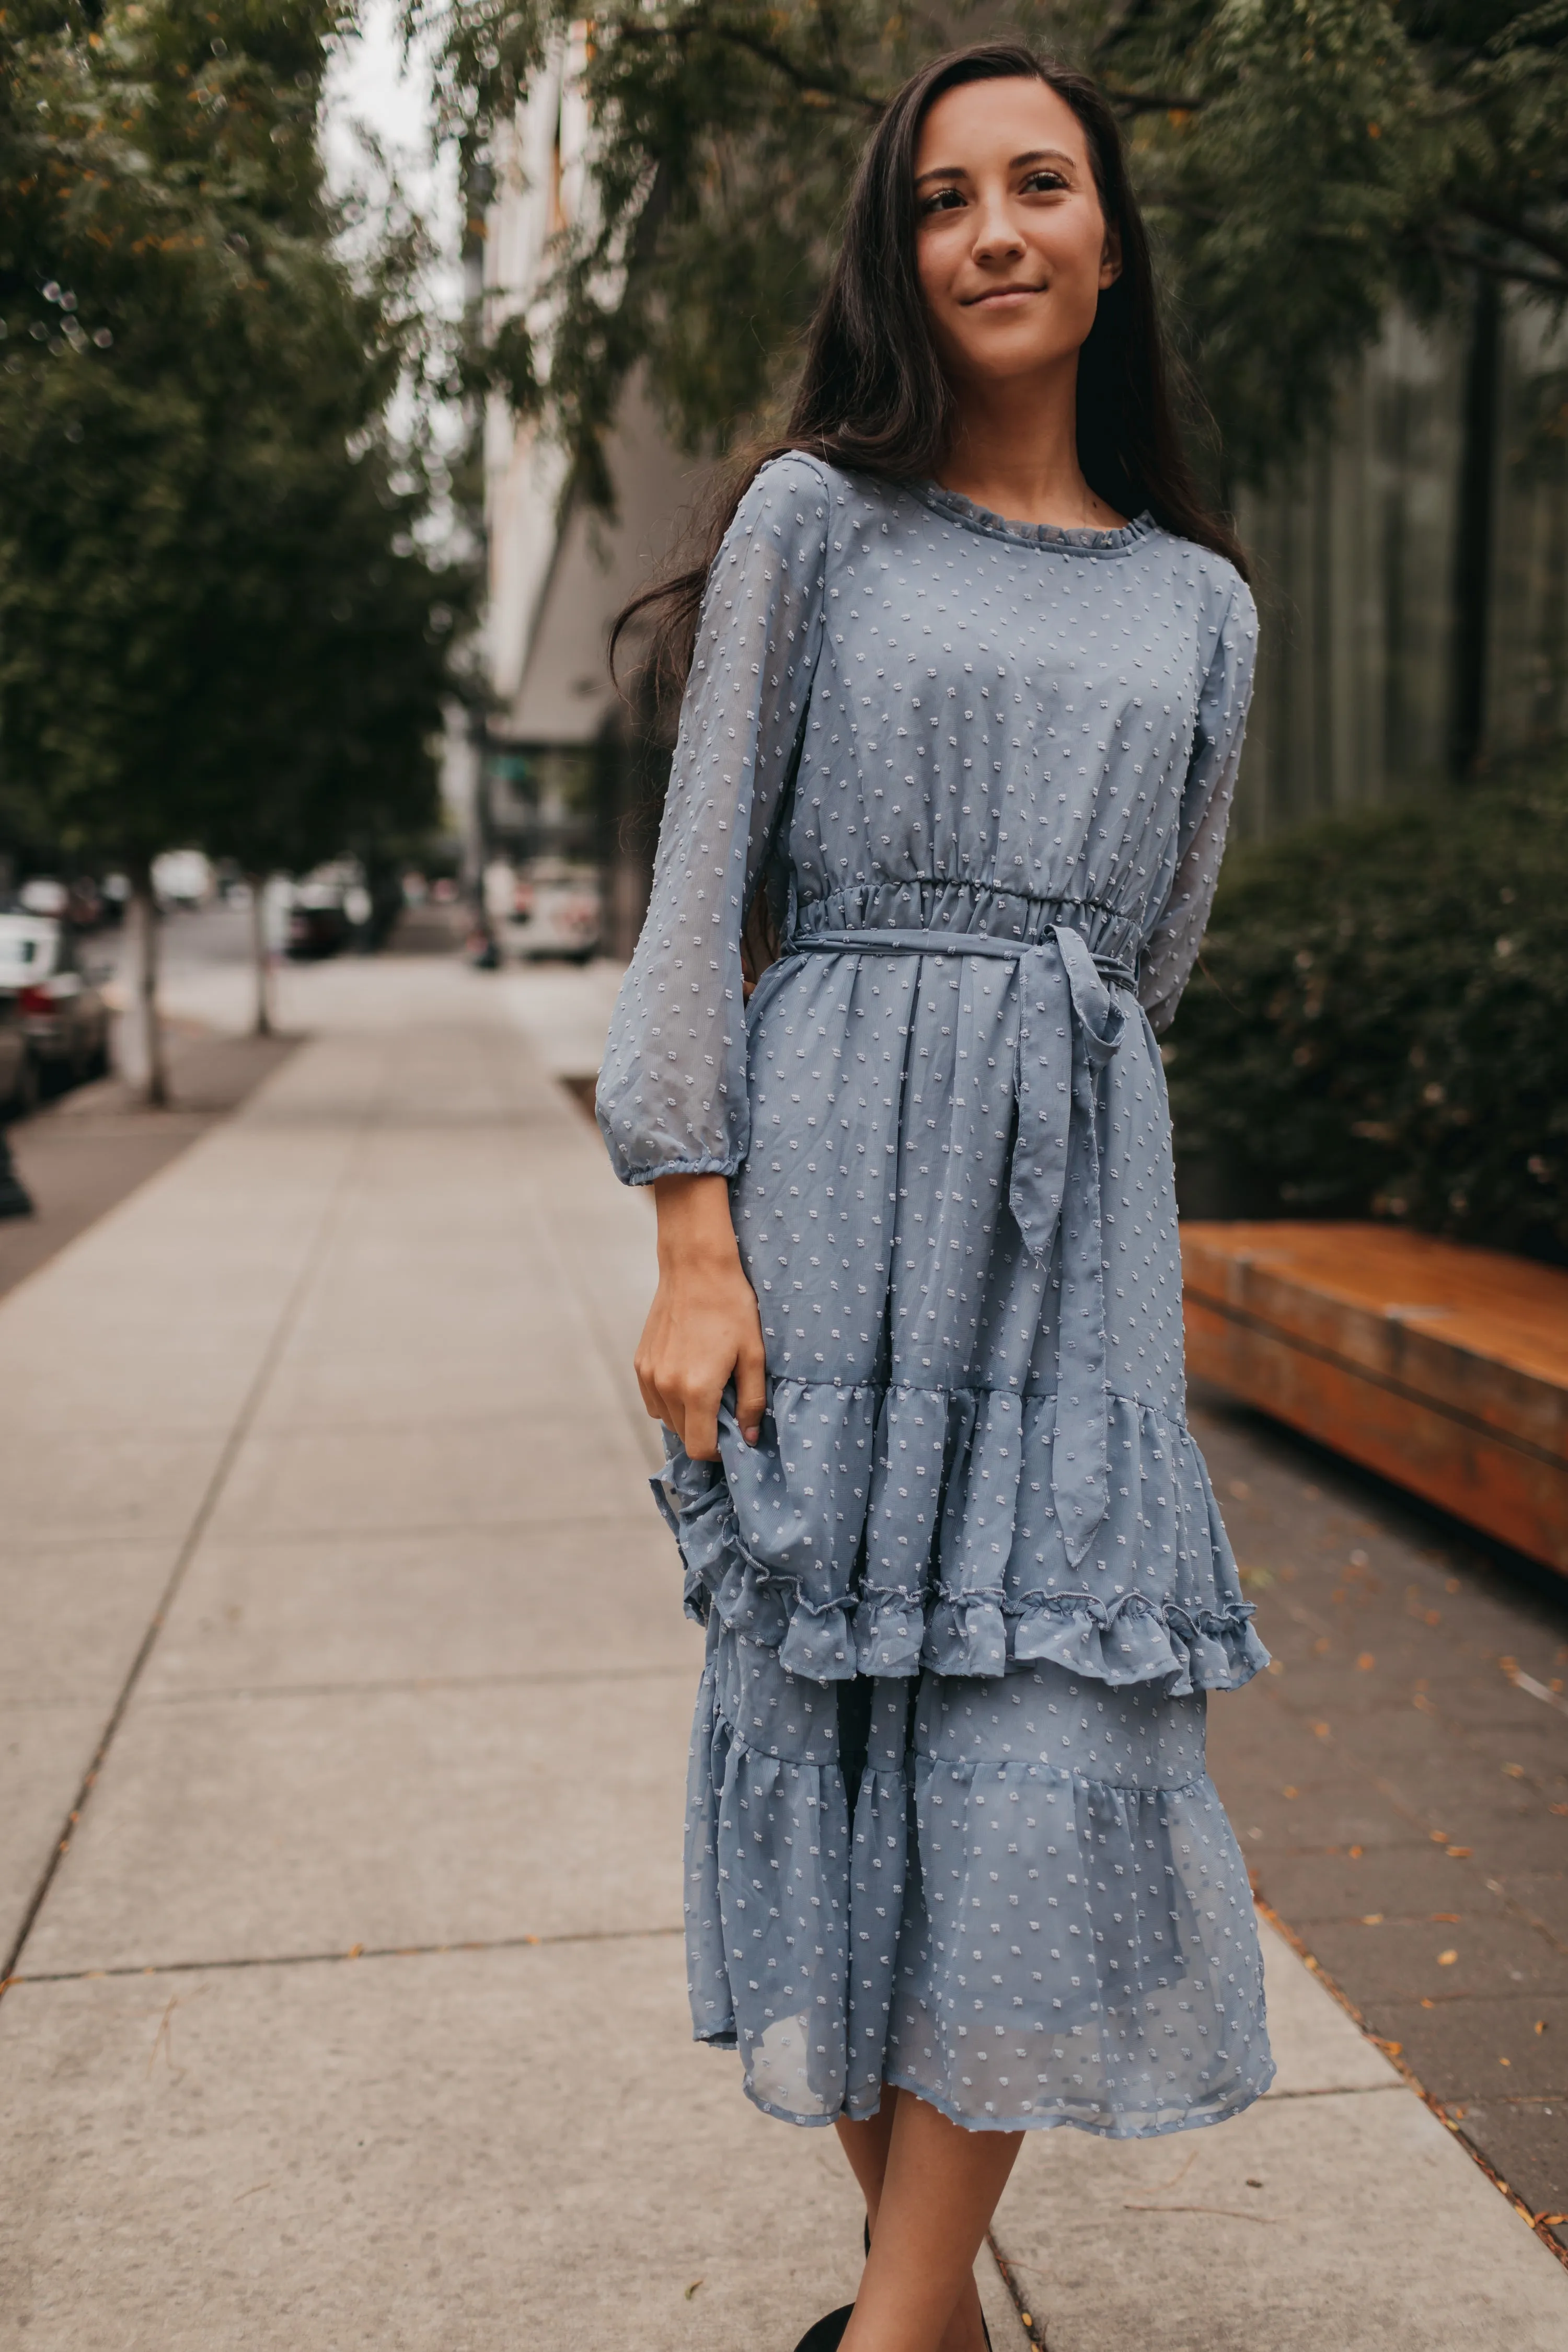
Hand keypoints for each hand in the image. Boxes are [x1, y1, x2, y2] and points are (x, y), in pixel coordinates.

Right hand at [637, 1173, 765, 1461]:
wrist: (696, 1268)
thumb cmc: (732, 1308)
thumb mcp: (754, 1355)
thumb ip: (752, 1402)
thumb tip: (748, 1438)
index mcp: (696, 1390)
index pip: (700, 1449)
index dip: (719, 1451)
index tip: (733, 1437)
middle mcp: (666, 1387)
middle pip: (683, 1436)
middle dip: (706, 1432)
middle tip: (726, 1407)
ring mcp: (649, 1375)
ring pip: (667, 1420)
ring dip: (687, 1417)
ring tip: (708, 1389)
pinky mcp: (640, 1363)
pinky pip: (654, 1400)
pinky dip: (670, 1400)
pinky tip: (688, 1377)